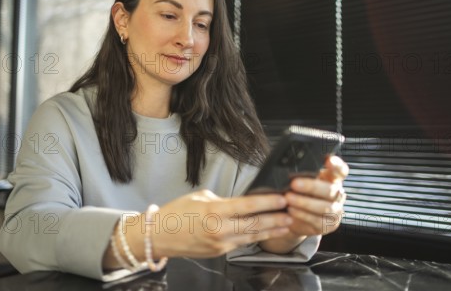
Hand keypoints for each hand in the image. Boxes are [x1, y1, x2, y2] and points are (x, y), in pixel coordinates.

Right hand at [144, 190, 292, 258]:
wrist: (158, 236)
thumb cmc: (175, 213)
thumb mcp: (200, 197)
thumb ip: (223, 200)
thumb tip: (240, 203)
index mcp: (214, 212)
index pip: (247, 206)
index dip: (267, 203)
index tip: (282, 198)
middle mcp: (219, 230)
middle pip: (255, 224)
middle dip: (276, 218)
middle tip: (292, 212)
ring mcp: (220, 244)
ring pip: (252, 236)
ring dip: (270, 230)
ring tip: (286, 224)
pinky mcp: (219, 253)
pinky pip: (241, 243)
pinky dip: (255, 237)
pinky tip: (266, 232)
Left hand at [284, 155, 348, 235]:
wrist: (295, 216)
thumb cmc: (299, 192)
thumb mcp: (301, 179)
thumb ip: (302, 172)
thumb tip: (288, 165)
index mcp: (333, 179)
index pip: (341, 170)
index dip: (336, 165)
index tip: (328, 160)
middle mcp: (337, 194)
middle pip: (330, 190)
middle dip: (311, 187)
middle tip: (294, 184)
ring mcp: (335, 211)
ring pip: (325, 207)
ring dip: (305, 203)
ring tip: (288, 198)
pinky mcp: (329, 225)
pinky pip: (317, 221)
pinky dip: (303, 215)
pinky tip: (291, 211)